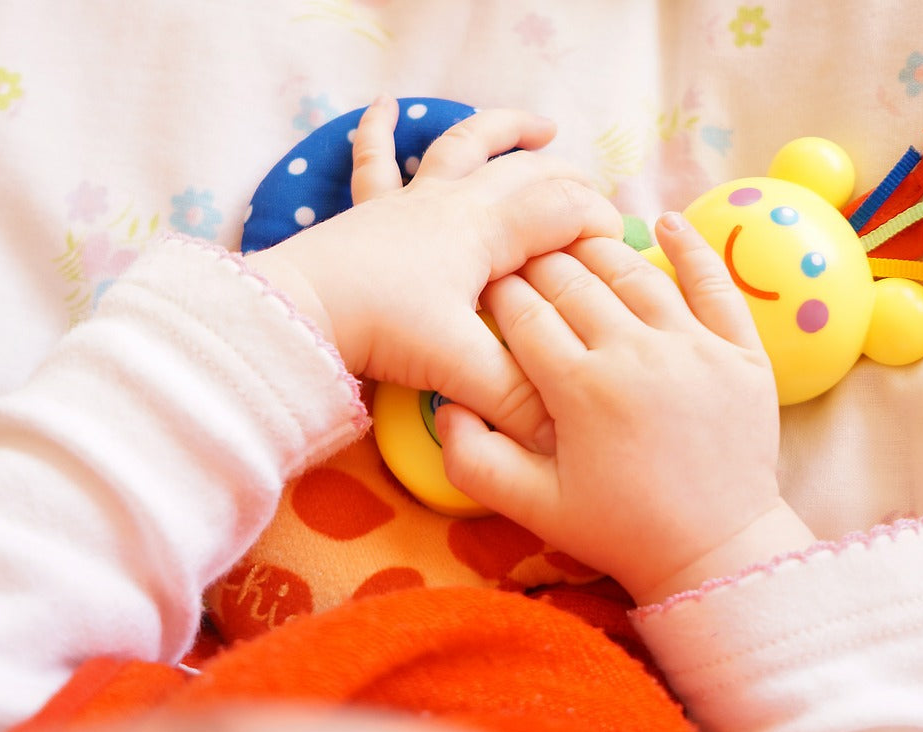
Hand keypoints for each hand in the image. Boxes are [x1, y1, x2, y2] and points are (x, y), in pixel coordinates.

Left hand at [246, 95, 623, 450]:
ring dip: (504, 131)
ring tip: (539, 126)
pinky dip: (378, 131)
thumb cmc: (384, 329)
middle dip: (571, 182)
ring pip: (464, 146)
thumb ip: (518, 398)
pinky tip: (383, 105)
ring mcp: (410, 200)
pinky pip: (375, 161)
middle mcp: (455, 202)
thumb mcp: (461, 368)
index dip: (601, 225)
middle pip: (527, 173)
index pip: (564, 211)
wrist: (301, 313)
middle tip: (596, 203)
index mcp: (487, 231)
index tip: (620, 255)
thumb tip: (566, 435)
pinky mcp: (368, 211)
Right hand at [435, 214, 813, 604]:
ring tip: (570, 239)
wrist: (716, 551)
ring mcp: (694, 347)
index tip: (484, 283)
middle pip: (574, 283)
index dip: (497, 291)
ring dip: (597, 248)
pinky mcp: (741, 351)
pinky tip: (664, 222)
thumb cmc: (620, 531)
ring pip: (634, 273)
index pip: (524, 313)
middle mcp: (636, 354)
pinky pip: (714, 283)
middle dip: (537, 264)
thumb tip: (446, 407)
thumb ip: (474, 462)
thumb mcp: (533, 508)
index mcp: (580, 389)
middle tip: (519, 258)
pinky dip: (689, 248)